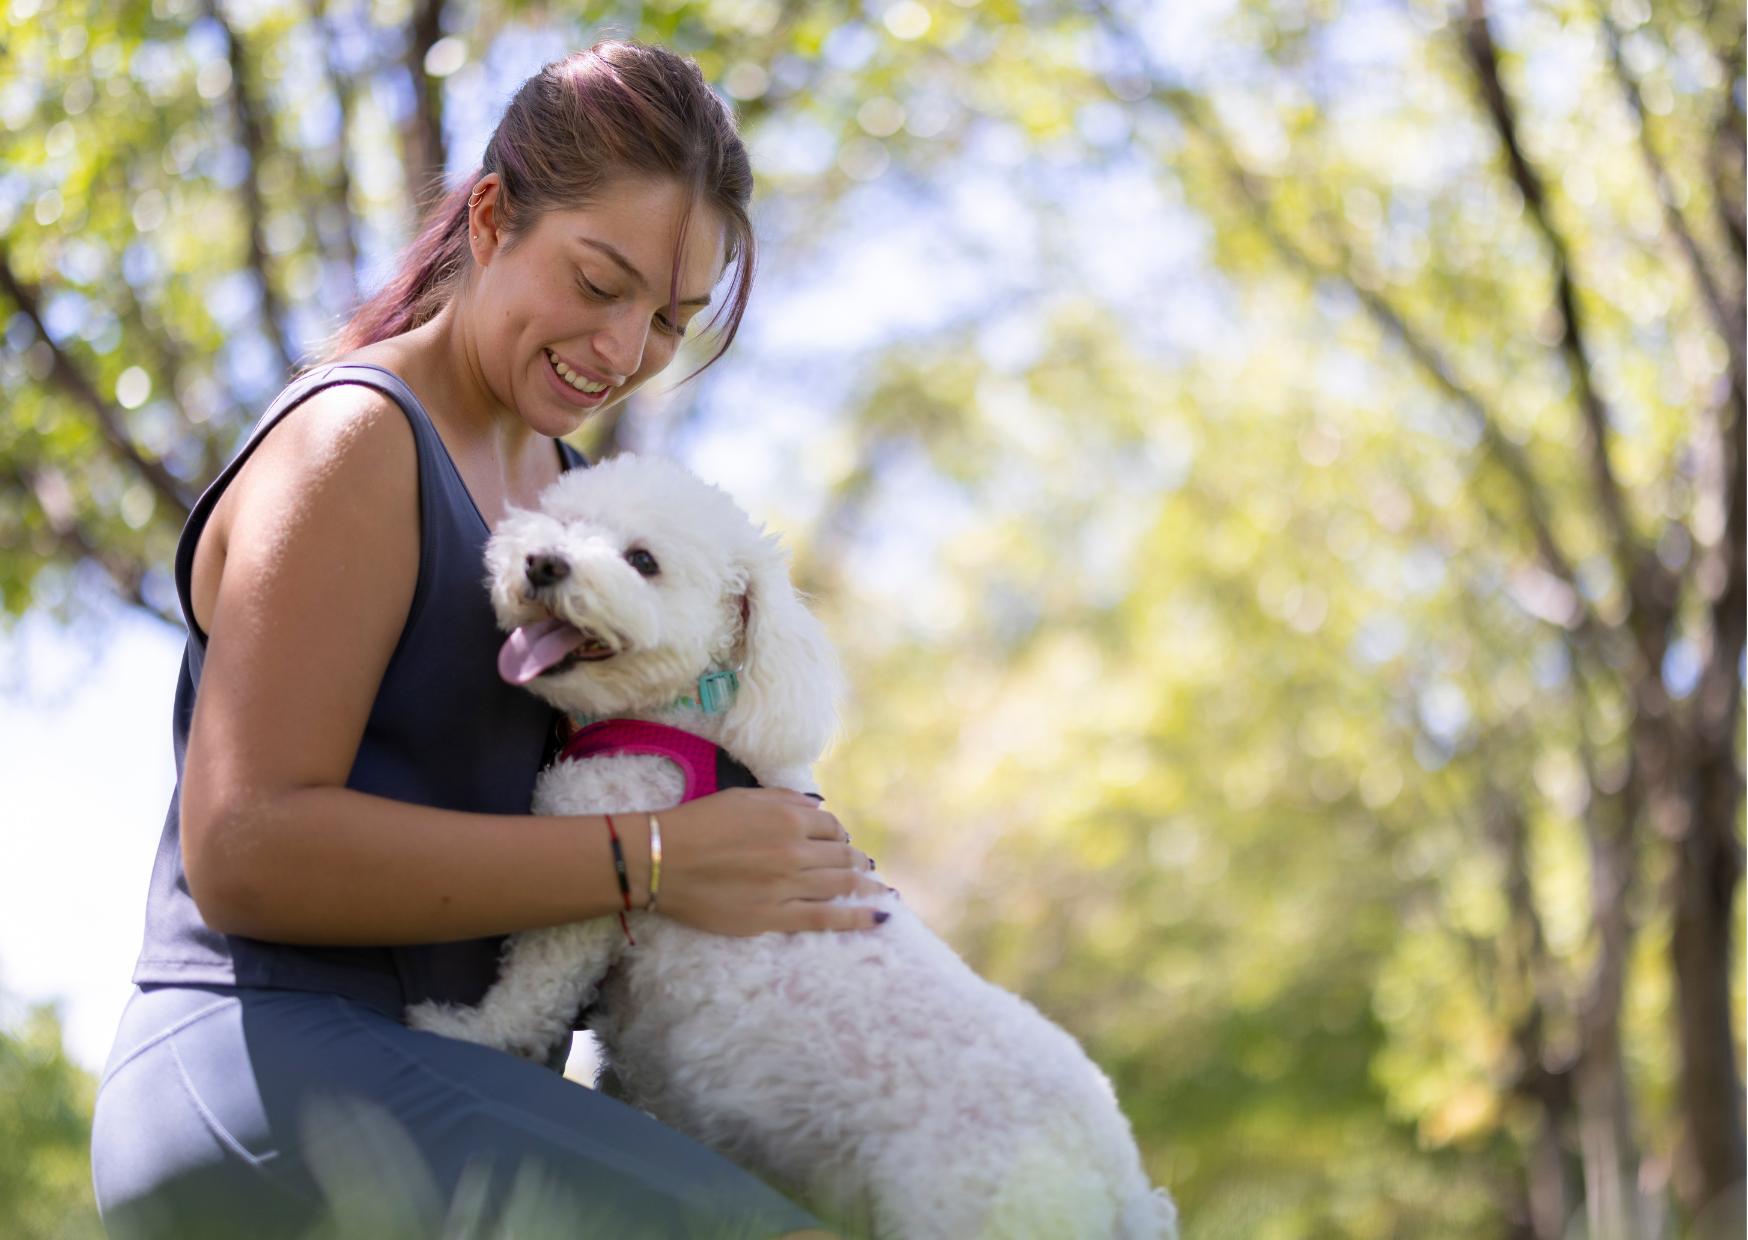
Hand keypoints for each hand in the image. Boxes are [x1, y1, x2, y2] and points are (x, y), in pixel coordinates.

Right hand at [651, 788, 891, 936]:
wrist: (662, 861)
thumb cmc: (697, 824)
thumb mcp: (743, 797)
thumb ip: (784, 799)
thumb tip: (816, 807)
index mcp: (787, 818)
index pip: (830, 826)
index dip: (838, 834)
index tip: (838, 841)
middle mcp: (795, 850)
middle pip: (841, 855)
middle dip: (856, 860)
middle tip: (863, 866)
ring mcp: (788, 885)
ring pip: (840, 884)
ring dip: (865, 885)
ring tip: (880, 889)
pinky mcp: (775, 916)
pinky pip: (826, 918)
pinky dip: (856, 917)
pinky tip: (879, 916)